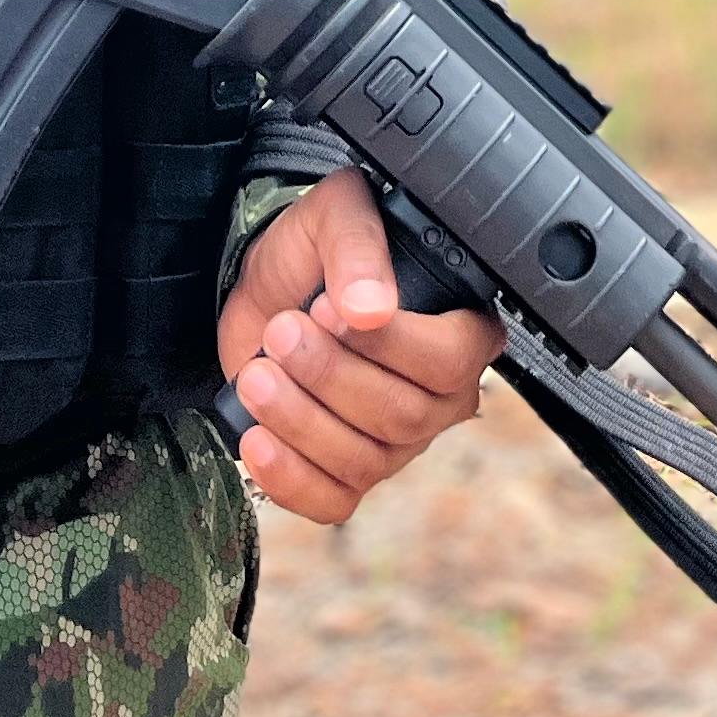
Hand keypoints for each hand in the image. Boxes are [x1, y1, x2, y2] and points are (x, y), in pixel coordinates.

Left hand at [214, 172, 503, 525]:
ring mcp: (398, 444)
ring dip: (300, 419)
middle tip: (280, 334)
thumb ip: (358, 251)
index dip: (389, 344)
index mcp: (462, 331)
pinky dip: (289, 478)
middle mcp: (441, 397)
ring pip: (364, 460)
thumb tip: (370, 307)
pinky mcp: (347, 472)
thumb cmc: (317, 251)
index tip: (327, 311)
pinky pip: (333, 501)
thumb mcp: (337, 216)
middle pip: (402, 415)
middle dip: (329, 376)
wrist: (266, 291)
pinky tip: (255, 439)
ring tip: (257, 374)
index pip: (450, 360)